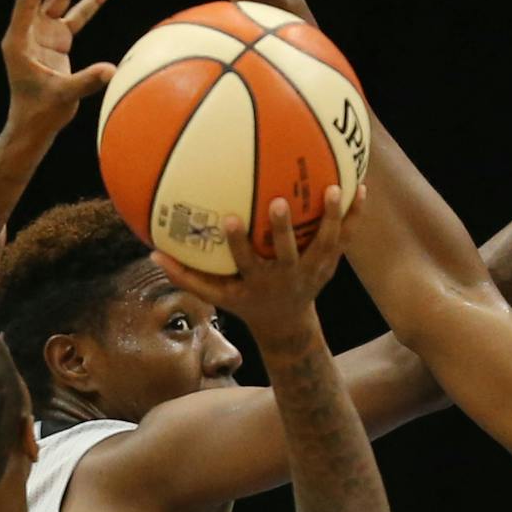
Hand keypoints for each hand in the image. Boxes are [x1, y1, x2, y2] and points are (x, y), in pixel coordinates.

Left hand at [2, 0, 115, 137]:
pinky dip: (90, 0)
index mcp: (18, 40)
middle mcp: (28, 30)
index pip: (27, 2)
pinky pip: (75, 14)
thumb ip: (86, 82)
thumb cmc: (41, 112)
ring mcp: (43, 33)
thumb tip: (112, 70)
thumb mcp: (63, 97)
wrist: (36, 124)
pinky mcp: (57, 40)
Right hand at [152, 187, 362, 343]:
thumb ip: (186, 276)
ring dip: (331, 218)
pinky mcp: (330, 264)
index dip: (237, 243)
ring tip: (336, 188)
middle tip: (280, 201)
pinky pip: (345, 238)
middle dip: (284, 230)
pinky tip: (360, 187)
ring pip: (325, 244)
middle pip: (287, 253)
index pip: (244, 262)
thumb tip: (151, 252)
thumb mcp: (216, 295)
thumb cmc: (245, 301)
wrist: (286, 324)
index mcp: (256, 282)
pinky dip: (354, 215)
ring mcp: (311, 271)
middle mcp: (286, 276)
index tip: (229, 219)